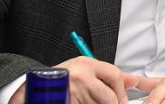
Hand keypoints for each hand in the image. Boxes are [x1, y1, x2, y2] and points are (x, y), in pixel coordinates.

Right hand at [9, 57, 155, 103]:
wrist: (31, 90)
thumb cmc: (59, 80)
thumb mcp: (83, 72)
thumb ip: (107, 76)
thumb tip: (134, 81)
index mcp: (86, 64)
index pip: (115, 75)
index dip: (121, 91)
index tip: (123, 100)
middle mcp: (81, 76)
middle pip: (110, 96)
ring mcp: (74, 90)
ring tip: (85, 101)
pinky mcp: (69, 101)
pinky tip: (78, 102)